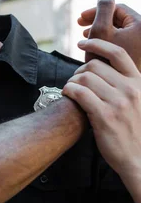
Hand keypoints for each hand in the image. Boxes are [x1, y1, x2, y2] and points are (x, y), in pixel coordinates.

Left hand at [63, 38, 140, 179]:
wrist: (139, 159)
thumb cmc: (134, 131)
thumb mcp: (137, 102)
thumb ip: (123, 85)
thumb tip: (98, 69)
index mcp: (139, 83)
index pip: (118, 53)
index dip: (97, 44)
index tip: (82, 43)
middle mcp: (130, 89)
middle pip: (94, 66)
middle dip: (79, 72)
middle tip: (74, 82)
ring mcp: (118, 102)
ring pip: (84, 78)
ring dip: (71, 82)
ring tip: (71, 91)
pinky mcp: (104, 115)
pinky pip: (79, 93)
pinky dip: (68, 91)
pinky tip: (67, 95)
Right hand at [78, 0, 140, 67]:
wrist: (112, 92)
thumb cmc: (105, 61)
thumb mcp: (100, 31)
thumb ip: (103, 8)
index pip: (117, 8)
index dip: (96, 12)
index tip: (79, 20)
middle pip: (119, 20)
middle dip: (99, 23)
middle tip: (81, 30)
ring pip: (120, 33)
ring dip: (102, 34)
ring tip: (86, 41)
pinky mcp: (139, 57)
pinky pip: (123, 44)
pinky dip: (109, 44)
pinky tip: (96, 51)